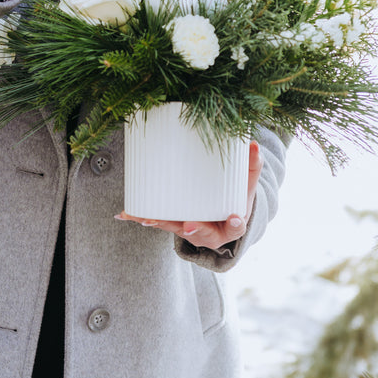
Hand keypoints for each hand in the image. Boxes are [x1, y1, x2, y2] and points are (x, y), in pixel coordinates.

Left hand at [116, 140, 262, 250]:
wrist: (221, 216)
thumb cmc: (235, 198)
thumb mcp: (246, 185)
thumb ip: (252, 166)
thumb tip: (253, 143)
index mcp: (231, 225)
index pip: (236, 227)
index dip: (234, 224)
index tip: (233, 217)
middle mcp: (209, 233)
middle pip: (202, 233)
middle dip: (195, 229)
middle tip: (188, 225)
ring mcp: (188, 229)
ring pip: (174, 228)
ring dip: (160, 224)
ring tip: (146, 219)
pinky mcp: (171, 223)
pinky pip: (156, 221)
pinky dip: (140, 216)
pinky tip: (124, 214)